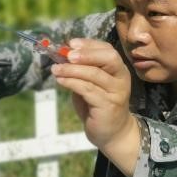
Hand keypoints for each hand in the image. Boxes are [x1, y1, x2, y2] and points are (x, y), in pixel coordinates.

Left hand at [51, 38, 140, 176]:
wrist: (112, 132)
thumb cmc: (98, 106)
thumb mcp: (90, 84)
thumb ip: (81, 71)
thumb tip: (61, 56)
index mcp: (118, 69)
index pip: (107, 50)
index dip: (89, 44)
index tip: (71, 43)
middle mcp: (121, 78)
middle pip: (109, 58)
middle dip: (86, 54)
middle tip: (67, 54)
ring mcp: (116, 92)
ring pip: (94, 74)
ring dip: (72, 69)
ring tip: (55, 69)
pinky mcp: (108, 105)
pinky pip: (88, 89)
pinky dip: (72, 83)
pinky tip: (60, 81)